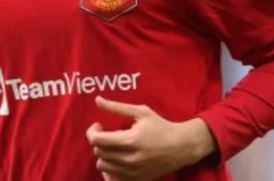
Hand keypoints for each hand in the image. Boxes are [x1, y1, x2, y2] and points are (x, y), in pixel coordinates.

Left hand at [86, 96, 216, 180]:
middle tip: (106, 133)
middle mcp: (130, 159)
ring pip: (103, 166)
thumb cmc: (161, 126)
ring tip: (112, 146)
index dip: (92, 131)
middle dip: (98, 141)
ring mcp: (133, 172)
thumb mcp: (141, 112)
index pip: (98, 140)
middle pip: (99, 153)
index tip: (98, 125)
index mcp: (131, 140)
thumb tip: (97, 100)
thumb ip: (117, 107)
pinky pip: (112, 177)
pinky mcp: (136, 179)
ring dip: (103, 154)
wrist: (181, 146)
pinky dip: (110, 167)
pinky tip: (117, 158)